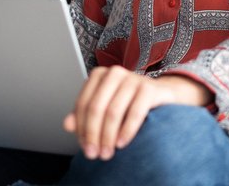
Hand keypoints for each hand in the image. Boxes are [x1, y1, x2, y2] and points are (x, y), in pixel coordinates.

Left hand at [62, 66, 211, 160]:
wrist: (161, 96)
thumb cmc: (129, 102)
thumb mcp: (106, 107)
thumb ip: (85, 115)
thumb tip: (67, 125)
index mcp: (99, 75)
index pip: (83, 104)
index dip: (82, 128)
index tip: (84, 147)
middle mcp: (114, 73)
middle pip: (96, 108)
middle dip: (93, 135)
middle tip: (94, 155)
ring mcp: (132, 78)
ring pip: (113, 112)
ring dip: (108, 137)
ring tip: (107, 153)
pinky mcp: (149, 88)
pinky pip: (135, 112)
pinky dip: (127, 131)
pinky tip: (122, 144)